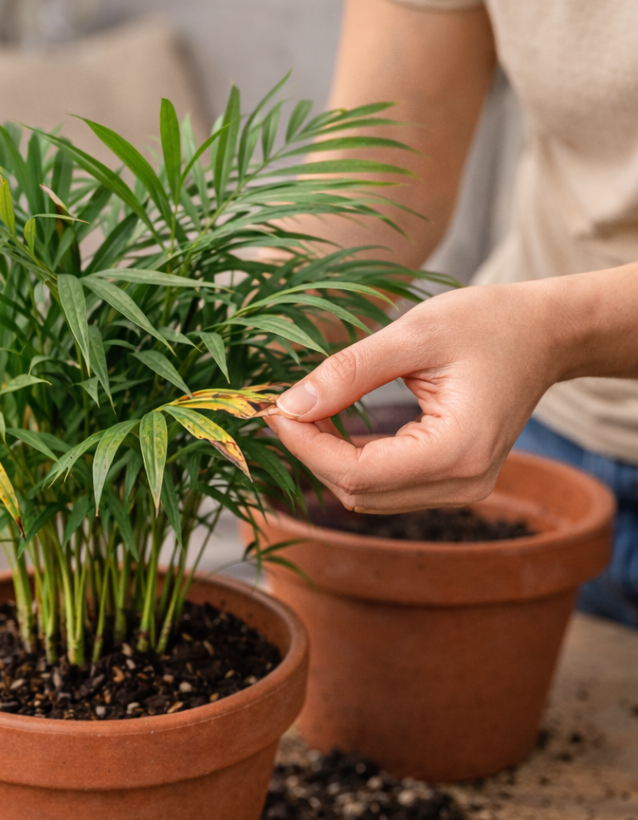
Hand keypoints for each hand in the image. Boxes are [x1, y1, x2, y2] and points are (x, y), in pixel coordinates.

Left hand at [266, 281, 564, 511]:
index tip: (275, 408)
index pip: (357, 474)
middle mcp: (462, 485)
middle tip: (285, 405)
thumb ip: (349, 371)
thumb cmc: (487, 323)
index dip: (306, 446)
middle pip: (357, 493)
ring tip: (307, 409)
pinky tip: (334, 422)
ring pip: (366, 496)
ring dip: (327, 458)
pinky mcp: (451, 482)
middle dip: (311, 452)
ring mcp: (460, 490)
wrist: (544, 334)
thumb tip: (290, 403)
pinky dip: (350, 459)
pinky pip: (384, 486)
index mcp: (458, 451)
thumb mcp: (413, 333)